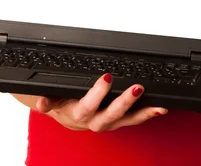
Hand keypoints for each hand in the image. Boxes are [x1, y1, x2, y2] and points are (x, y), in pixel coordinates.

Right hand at [35, 73, 167, 131]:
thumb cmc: (63, 103)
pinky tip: (160, 108)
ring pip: (127, 120)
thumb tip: (40, 103)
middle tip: (137, 88)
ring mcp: (109, 123)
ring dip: (143, 113)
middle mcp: (96, 121)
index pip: (88, 105)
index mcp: (79, 113)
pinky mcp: (119, 121)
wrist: (68, 118)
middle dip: (125, 102)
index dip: (97, 93)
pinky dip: (147, 114)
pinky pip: (134, 120)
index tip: (106, 78)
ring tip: (158, 106)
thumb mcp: (52, 99)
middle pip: (112, 114)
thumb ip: (47, 100)